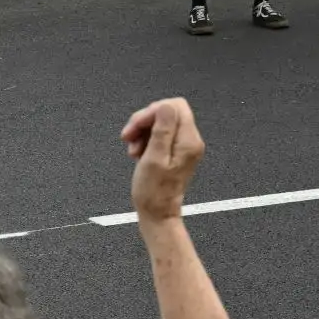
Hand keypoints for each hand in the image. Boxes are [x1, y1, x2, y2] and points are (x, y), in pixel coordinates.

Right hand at [123, 98, 203, 223]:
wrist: (157, 213)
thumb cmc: (153, 191)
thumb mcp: (154, 158)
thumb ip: (162, 130)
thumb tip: (165, 106)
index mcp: (188, 141)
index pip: (174, 106)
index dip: (151, 112)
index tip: (136, 127)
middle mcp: (190, 140)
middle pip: (166, 112)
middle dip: (144, 121)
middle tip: (128, 137)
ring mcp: (183, 146)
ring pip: (160, 123)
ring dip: (142, 131)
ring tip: (132, 149)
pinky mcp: (175, 151)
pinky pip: (159, 135)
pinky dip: (145, 140)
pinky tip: (137, 152)